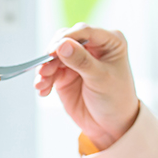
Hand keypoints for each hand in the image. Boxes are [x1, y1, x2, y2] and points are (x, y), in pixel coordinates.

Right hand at [34, 24, 139, 150]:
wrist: (110, 125)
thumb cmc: (115, 99)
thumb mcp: (101, 78)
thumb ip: (81, 61)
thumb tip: (62, 44)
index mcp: (109, 42)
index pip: (85, 32)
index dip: (68, 38)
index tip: (53, 50)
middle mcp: (92, 47)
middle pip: (65, 40)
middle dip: (53, 54)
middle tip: (45, 69)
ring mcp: (77, 60)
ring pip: (54, 55)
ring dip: (45, 69)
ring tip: (41, 83)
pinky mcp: (65, 74)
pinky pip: (49, 71)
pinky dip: (43, 79)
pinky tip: (43, 89)